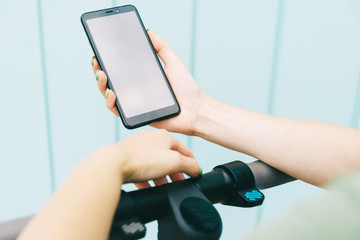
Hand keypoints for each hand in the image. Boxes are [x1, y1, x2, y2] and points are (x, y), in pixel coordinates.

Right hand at [91, 30, 205, 135]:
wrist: (196, 109)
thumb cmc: (187, 88)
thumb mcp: (173, 62)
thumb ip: (161, 47)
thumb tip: (148, 31)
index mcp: (142, 78)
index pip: (119, 70)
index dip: (106, 63)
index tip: (99, 53)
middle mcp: (135, 91)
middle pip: (110, 82)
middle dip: (99, 72)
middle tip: (97, 63)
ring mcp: (135, 104)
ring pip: (110, 97)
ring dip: (102, 86)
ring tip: (103, 76)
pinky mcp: (137, 117)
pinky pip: (119, 111)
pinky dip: (111, 103)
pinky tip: (112, 93)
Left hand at [99, 129, 200, 184]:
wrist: (112, 164)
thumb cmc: (142, 160)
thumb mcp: (174, 162)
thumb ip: (189, 165)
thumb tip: (196, 169)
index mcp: (164, 136)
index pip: (184, 150)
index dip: (191, 163)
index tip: (194, 173)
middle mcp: (150, 139)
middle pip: (168, 157)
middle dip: (175, 172)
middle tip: (179, 183)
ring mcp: (137, 147)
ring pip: (154, 164)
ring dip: (161, 177)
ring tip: (164, 188)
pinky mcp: (127, 158)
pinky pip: (140, 170)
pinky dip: (146, 179)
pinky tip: (148, 188)